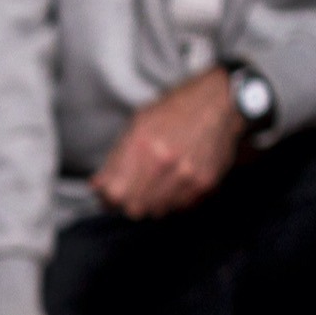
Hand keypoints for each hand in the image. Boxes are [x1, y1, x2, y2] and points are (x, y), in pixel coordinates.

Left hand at [90, 67, 243, 218]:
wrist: (218, 103)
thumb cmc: (173, 111)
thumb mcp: (136, 125)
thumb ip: (114, 159)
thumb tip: (96, 186)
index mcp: (141, 145)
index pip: (114, 194)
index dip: (107, 198)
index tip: (108, 196)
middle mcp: (164, 163)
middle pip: (134, 208)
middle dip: (128, 202)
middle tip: (132, 191)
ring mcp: (187, 175)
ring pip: (157, 211)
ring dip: (151, 203)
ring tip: (155, 183)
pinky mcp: (206, 183)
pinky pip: (180, 207)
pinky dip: (173, 201)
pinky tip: (174, 182)